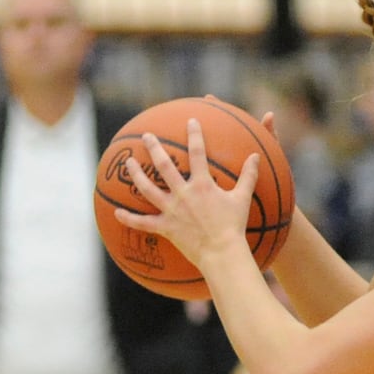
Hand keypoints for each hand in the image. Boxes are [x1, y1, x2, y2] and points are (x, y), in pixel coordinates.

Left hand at [115, 116, 260, 267]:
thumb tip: (256, 156)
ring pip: (148, 189)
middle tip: (146, 136)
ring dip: (136, 175)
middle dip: (154, 148)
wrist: (222, 253)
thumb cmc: (234, 226)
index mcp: (203, 185)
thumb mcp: (242, 198)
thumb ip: (248, 176)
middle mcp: (184, 194)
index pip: (197, 153)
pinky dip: (129, 218)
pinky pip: (143, 223)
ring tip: (128, 163)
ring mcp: (172, 211)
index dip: (195, 134)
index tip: (190, 120)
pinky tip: (116, 212)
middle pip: (164, 166)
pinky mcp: (165, 227)